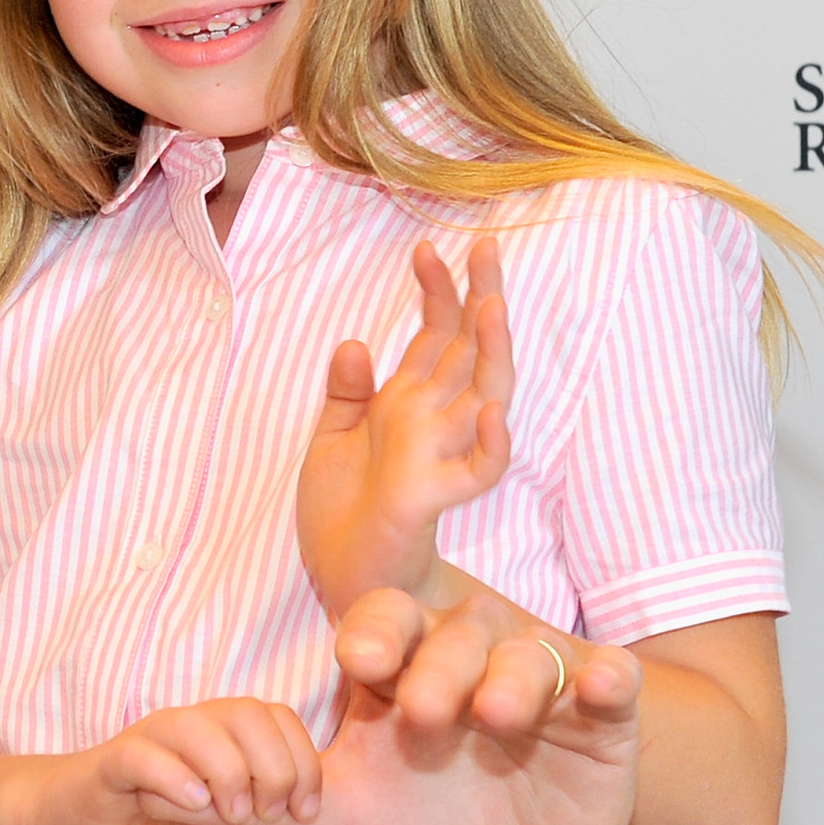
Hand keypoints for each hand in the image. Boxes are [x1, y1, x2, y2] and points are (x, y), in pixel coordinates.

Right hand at [9, 698, 325, 824]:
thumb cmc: (149, 822)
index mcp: (221, 735)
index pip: (278, 718)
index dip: (304, 762)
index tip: (306, 812)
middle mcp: (188, 726)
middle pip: (248, 713)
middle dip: (275, 767)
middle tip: (268, 815)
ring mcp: (148, 740)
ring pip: (197, 725)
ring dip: (228, 771)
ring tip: (232, 814)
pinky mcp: (111, 764)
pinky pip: (143, 756)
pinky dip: (174, 778)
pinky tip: (193, 806)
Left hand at [295, 235, 513, 614]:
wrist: (342, 577)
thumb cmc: (344, 512)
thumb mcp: (330, 440)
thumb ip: (346, 394)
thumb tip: (355, 343)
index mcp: (406, 405)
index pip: (433, 338)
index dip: (436, 293)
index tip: (428, 247)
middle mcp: (430, 423)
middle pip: (469, 352)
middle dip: (479, 300)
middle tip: (488, 248)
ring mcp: (437, 456)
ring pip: (485, 398)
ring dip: (492, 353)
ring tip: (491, 306)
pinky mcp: (431, 496)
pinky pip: (477, 471)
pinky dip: (489, 444)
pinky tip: (491, 413)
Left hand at [307, 580, 638, 824]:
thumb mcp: (348, 819)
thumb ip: (292, 801)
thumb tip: (222, 794)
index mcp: (402, 668)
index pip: (383, 621)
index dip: (372, 633)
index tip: (359, 659)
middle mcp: (469, 659)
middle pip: (453, 633)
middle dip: (437, 665)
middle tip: (424, 712)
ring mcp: (537, 683)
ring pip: (526, 651)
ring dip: (513, 675)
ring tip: (496, 715)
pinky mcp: (601, 718)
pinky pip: (611, 680)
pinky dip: (609, 677)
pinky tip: (602, 683)